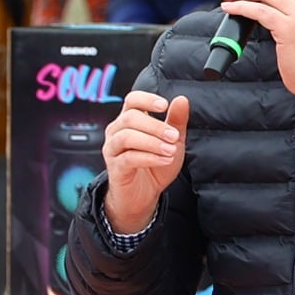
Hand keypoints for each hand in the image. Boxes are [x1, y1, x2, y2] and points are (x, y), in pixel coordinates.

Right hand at [101, 91, 189, 233]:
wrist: (144, 194)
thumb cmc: (155, 164)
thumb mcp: (172, 141)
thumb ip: (176, 121)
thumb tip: (181, 99)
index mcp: (130, 120)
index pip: (132, 100)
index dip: (146, 99)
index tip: (164, 105)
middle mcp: (117, 131)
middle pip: (130, 118)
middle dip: (155, 126)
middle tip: (174, 137)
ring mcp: (113, 149)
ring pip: (126, 137)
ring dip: (152, 142)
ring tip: (171, 150)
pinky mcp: (115, 167)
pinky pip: (128, 158)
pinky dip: (149, 158)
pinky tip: (164, 160)